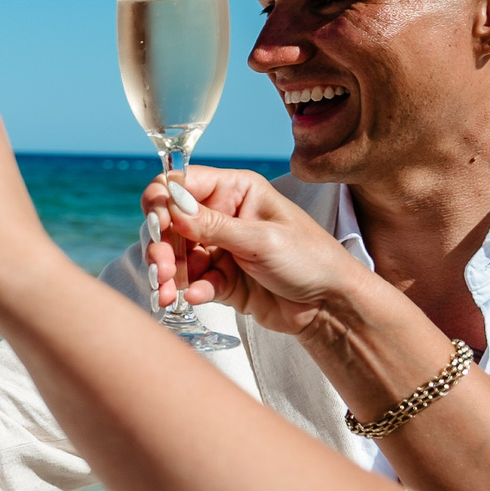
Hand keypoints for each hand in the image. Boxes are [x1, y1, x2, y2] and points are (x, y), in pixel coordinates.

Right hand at [144, 166, 378, 338]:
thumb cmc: (311, 260)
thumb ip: (214, 225)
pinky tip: (196, 298)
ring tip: (166, 291)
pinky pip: (191, 281)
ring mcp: (219, 247)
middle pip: (170, 223)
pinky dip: (188, 290)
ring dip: (167, 273)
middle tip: (161, 269)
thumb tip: (171, 205)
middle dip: (161, 246)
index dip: (162, 203)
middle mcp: (221, 215)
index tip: (159, 228)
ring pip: (175, 255)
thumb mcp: (263, 239)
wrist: (330, 306)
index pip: (181, 184)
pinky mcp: (219, 278)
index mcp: (235, 191)